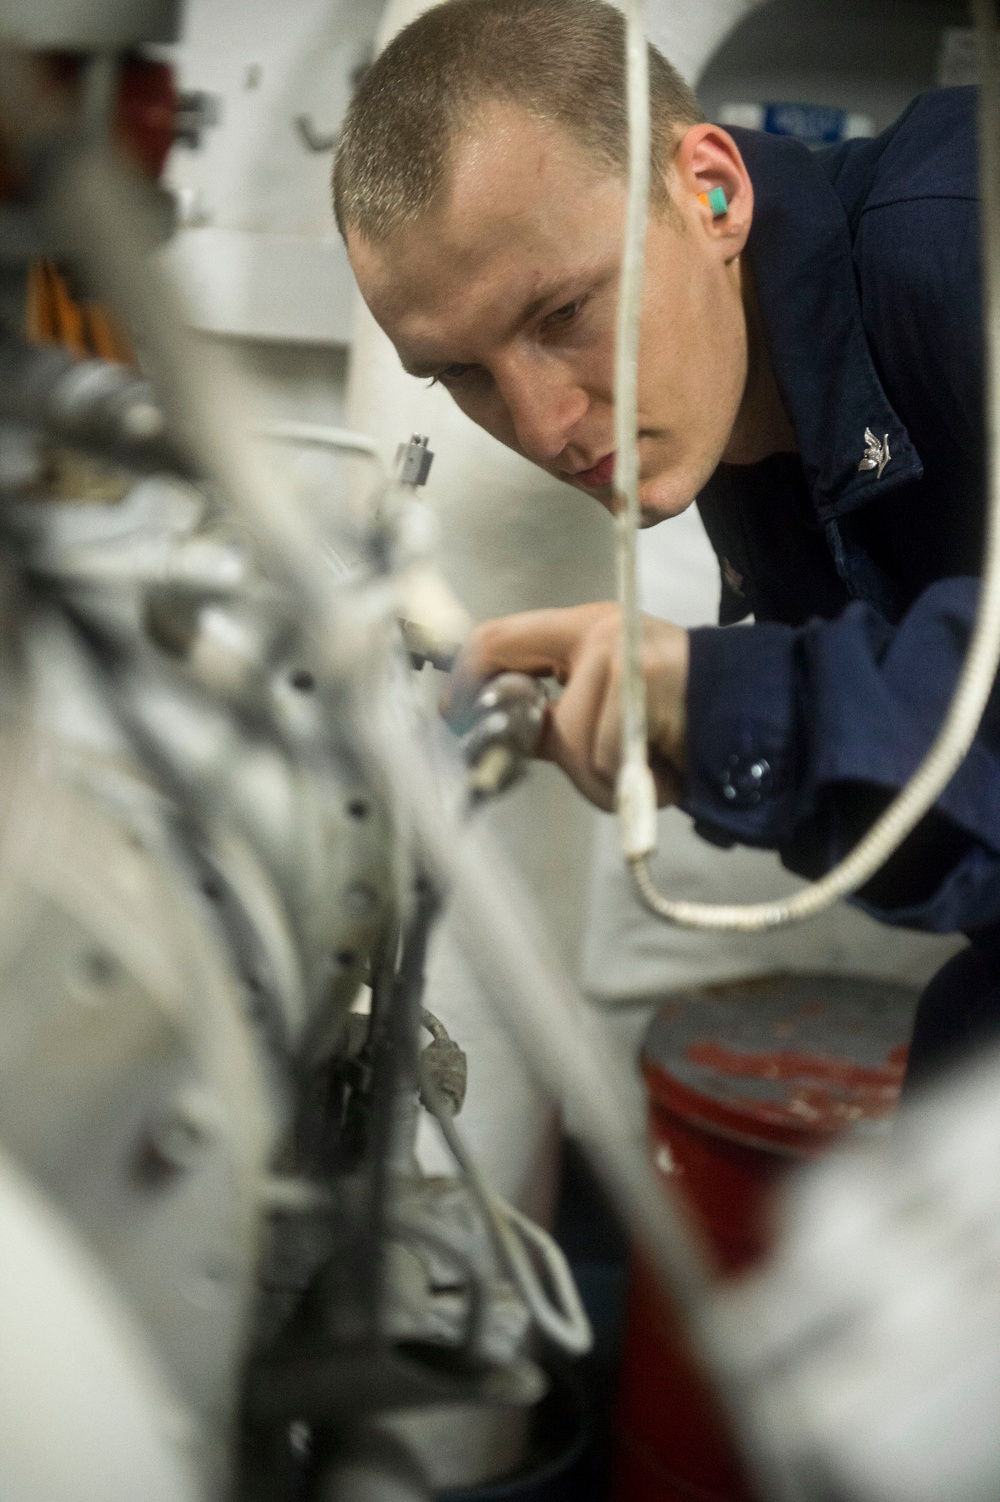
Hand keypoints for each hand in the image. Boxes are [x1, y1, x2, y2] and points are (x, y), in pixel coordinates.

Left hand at [444, 603, 688, 811]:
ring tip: (646, 764)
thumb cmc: (686, 717)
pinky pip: (605, 753)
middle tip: (599, 766)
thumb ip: (556, 713)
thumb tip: (500, 732)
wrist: (763, 716)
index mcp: (584, 628)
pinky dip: (631, 779)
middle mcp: (597, 631)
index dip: (465, 683)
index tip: (452, 716)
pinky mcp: (641, 680)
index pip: (496, 639)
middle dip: (554, 752)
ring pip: (571, 743)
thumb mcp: (611, 705)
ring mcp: (619, 653)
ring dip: (604, 778)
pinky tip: (664, 766)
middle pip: (528, 705)